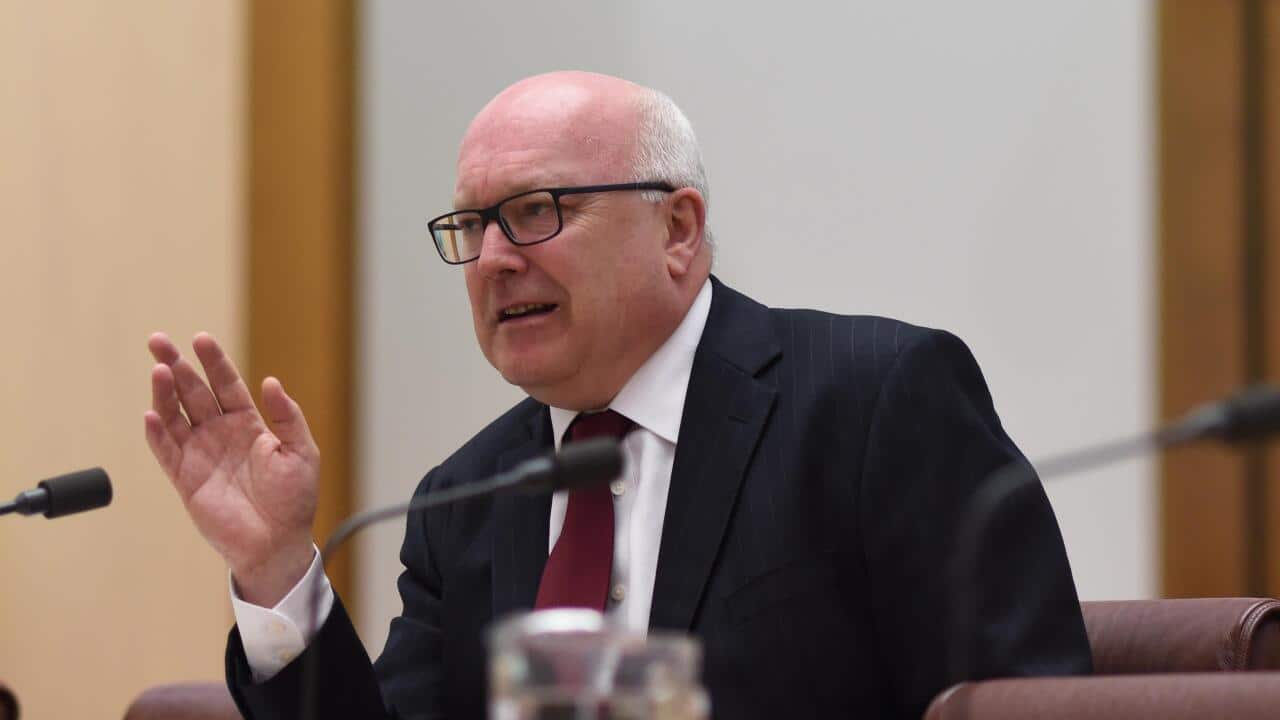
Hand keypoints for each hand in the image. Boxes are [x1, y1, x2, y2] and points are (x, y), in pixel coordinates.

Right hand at [144, 332, 319, 605]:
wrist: (277, 542)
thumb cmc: (293, 499)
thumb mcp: (301, 452)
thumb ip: (287, 417)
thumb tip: (271, 381)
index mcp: (248, 424)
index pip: (226, 384)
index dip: (214, 362)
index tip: (201, 338)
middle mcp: (220, 434)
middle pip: (193, 392)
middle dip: (176, 366)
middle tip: (158, 340)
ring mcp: (200, 454)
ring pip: (175, 416)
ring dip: (164, 393)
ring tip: (158, 370)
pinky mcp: (185, 479)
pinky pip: (166, 451)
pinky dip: (157, 433)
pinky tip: (151, 413)